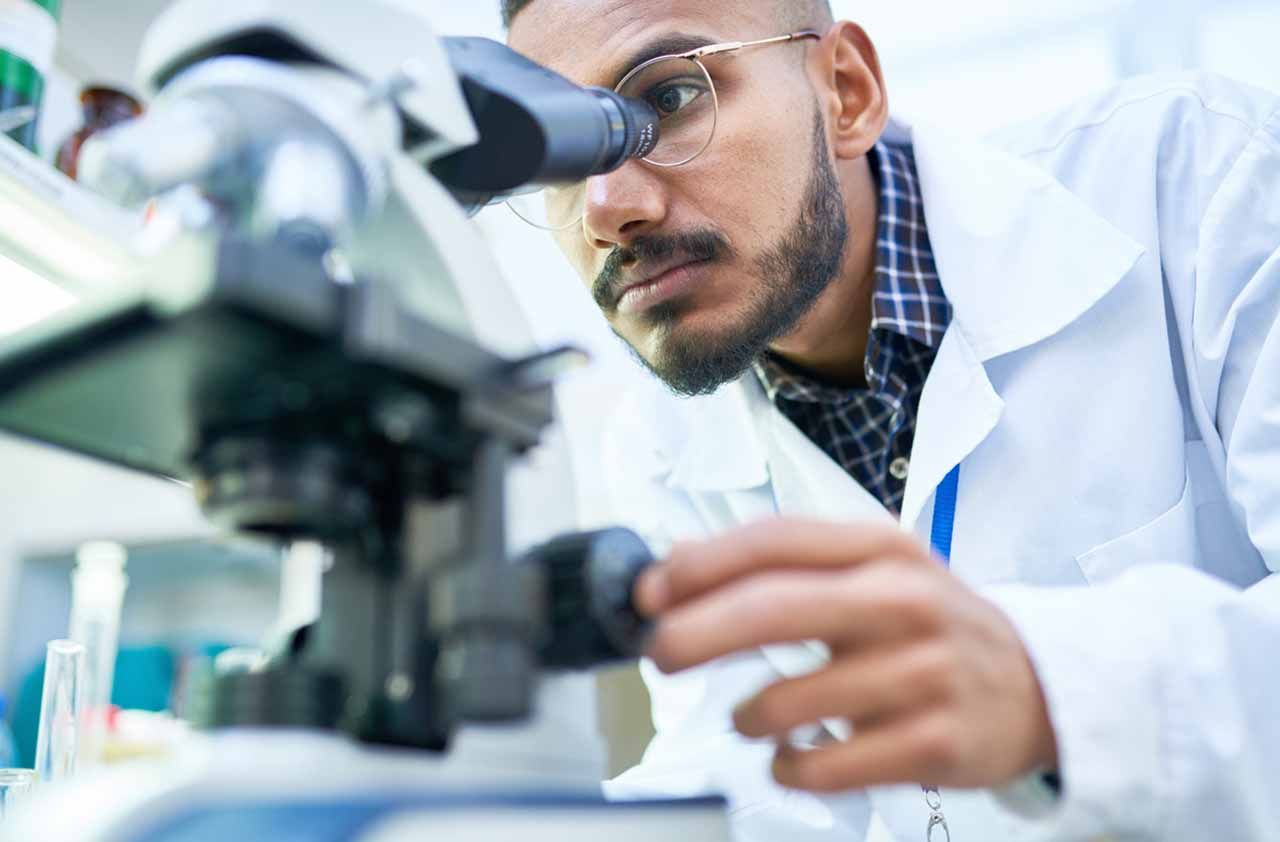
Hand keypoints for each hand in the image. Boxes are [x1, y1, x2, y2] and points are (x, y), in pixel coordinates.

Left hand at [635, 519, 1057, 792]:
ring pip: (789, 700)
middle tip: (659, 654)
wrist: (1038, 685)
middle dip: (695, 634)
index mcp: (881, 549)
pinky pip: (824, 765)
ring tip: (751, 716)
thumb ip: (785, 562)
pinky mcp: (934, 743)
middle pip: (773, 609)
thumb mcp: (872, 570)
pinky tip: (790, 757)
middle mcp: (904, 601)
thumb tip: (678, 563)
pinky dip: (787, 766)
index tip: (650, 592)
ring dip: (746, 716)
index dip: (700, 565)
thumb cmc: (929, 624)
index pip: (774, 541)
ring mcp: (923, 673)